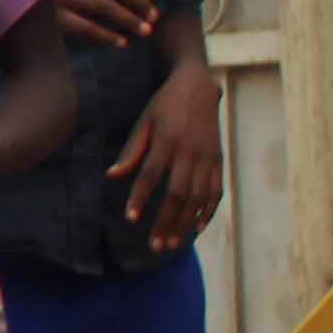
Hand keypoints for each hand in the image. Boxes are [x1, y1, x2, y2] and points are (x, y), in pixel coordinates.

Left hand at [109, 62, 225, 247]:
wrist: (199, 86)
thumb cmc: (165, 105)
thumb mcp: (145, 121)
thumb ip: (132, 150)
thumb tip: (112, 175)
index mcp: (167, 141)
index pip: (151, 175)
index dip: (141, 197)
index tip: (131, 219)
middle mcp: (190, 151)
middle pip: (178, 193)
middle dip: (166, 221)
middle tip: (155, 246)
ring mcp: (208, 157)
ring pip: (199, 197)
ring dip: (186, 222)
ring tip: (173, 243)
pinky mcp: (219, 160)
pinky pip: (217, 190)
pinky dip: (208, 211)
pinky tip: (197, 228)